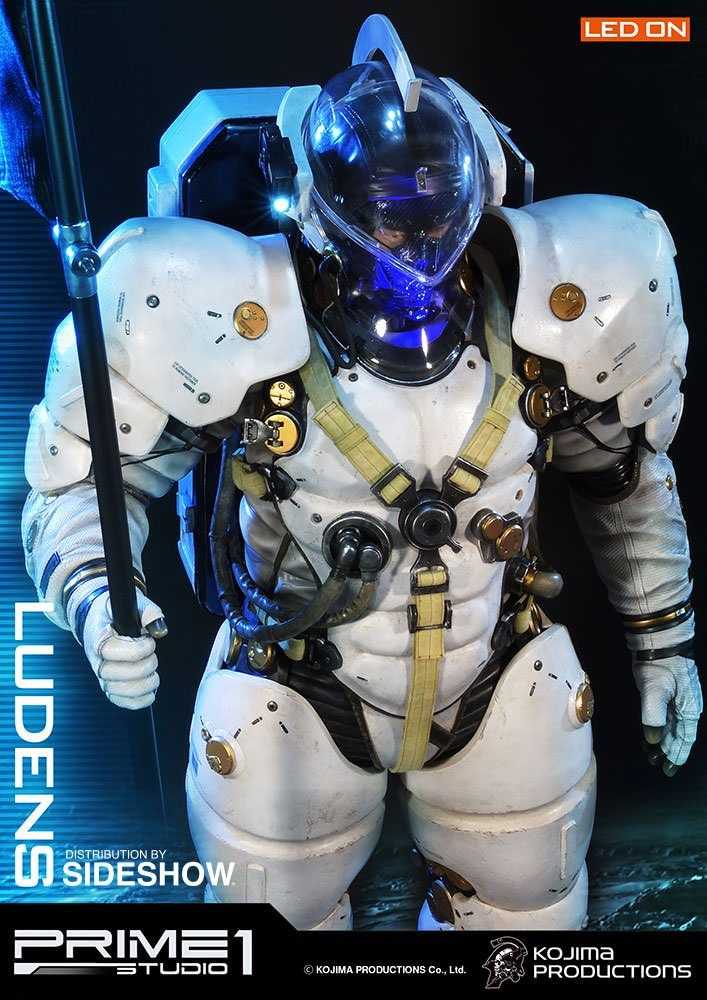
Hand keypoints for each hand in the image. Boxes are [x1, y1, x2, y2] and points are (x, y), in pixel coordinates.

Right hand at [80, 589, 165, 709]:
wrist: (99, 620)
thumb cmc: (116, 612)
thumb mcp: (130, 603)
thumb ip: (148, 611)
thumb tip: (160, 630)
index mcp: (97, 638)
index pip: (111, 652)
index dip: (137, 650)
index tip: (149, 641)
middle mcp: (96, 661)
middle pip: (116, 675)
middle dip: (144, 666)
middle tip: (152, 654)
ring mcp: (102, 676)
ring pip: (120, 691)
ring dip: (144, 683)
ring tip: (153, 671)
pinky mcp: (111, 688)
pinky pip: (122, 702)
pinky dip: (140, 700)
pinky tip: (151, 689)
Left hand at [633, 655, 702, 774]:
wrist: (659, 640)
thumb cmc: (660, 664)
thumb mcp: (655, 690)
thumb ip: (653, 716)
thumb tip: (653, 739)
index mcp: (688, 708)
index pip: (685, 738)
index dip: (677, 755)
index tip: (669, 769)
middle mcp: (687, 706)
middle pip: (680, 734)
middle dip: (669, 750)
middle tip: (657, 764)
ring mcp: (678, 699)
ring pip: (673, 726)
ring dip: (663, 741)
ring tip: (652, 754)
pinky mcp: (668, 693)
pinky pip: (667, 717)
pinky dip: (659, 728)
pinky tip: (651, 734)